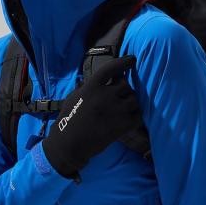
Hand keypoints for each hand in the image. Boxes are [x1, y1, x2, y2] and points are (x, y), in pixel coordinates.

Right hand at [42, 55, 140, 179]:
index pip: (111, 68)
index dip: (123, 62)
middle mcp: (105, 95)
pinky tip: (129, 120)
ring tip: (123, 110)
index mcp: (92, 87)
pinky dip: (135, 117)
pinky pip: (138, 116)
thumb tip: (88, 80)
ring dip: (131, 104)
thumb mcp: (72, 98)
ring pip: (134, 100)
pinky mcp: (122, 125)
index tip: (132, 60)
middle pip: (126, 85)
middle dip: (124, 91)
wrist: (69, 144)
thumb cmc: (67, 120)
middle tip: (119, 99)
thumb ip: (84, 88)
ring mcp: (115, 110)